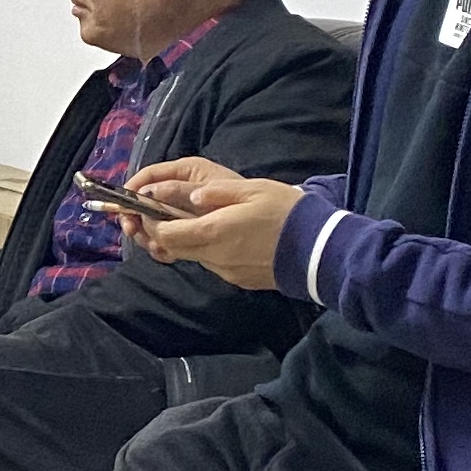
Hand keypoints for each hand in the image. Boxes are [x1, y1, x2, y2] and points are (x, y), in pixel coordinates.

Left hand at [131, 155, 300, 286]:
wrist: (320, 250)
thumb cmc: (288, 214)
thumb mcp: (254, 190)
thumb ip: (218, 193)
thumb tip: (191, 195)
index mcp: (214, 232)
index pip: (166, 234)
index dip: (152, 223)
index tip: (150, 209)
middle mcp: (215, 256)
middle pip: (175, 249)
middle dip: (164, 233)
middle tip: (166, 215)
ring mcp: (227, 271)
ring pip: (195, 256)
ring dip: (190, 241)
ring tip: (200, 222)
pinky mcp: (240, 280)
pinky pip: (215, 264)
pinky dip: (211, 250)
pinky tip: (227, 237)